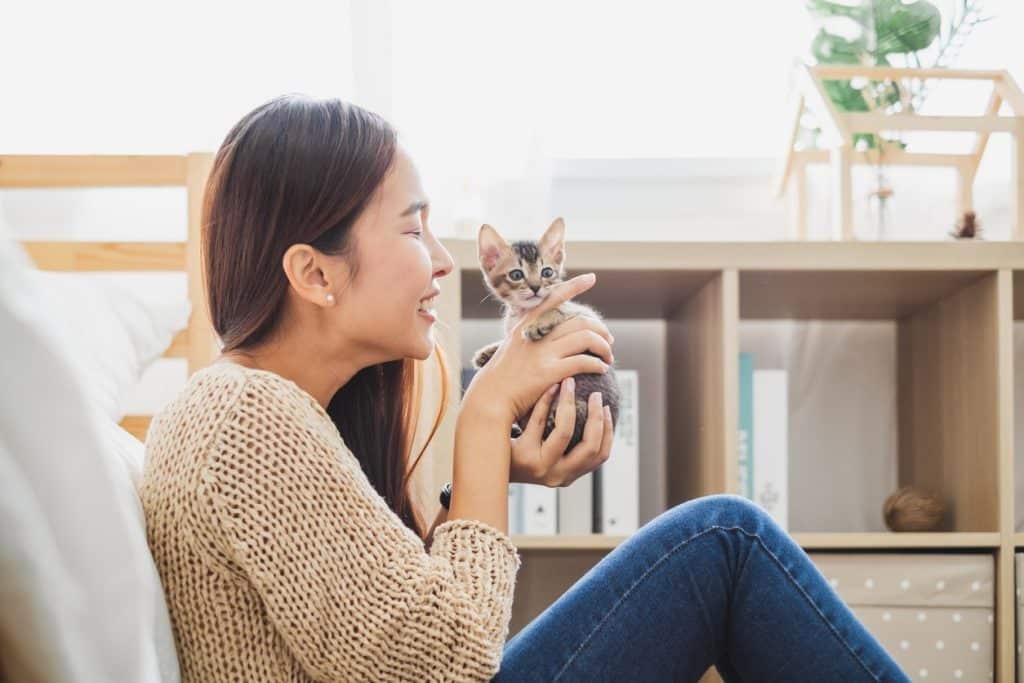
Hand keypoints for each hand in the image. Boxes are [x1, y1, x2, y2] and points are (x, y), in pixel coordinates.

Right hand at [461, 273, 613, 425]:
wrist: (490, 397)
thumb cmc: (502, 376)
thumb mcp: (512, 346)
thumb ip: (531, 336)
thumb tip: (552, 334)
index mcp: (526, 324)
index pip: (554, 297)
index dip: (575, 286)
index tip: (591, 278)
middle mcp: (536, 333)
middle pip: (580, 321)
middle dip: (600, 329)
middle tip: (608, 341)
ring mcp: (543, 352)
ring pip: (586, 338)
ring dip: (603, 347)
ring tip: (608, 357)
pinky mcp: (549, 371)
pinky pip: (584, 361)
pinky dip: (598, 363)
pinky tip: (601, 369)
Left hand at [509, 377, 613, 486]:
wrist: (490, 464)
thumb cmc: (523, 454)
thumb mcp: (550, 455)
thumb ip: (570, 444)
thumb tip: (596, 410)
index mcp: (569, 475)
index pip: (600, 455)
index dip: (608, 430)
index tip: (606, 408)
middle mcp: (558, 475)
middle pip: (590, 446)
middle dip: (596, 416)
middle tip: (595, 394)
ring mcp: (540, 467)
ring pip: (565, 432)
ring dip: (570, 403)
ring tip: (570, 383)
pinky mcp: (523, 455)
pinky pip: (539, 422)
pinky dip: (546, 401)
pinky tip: (549, 386)